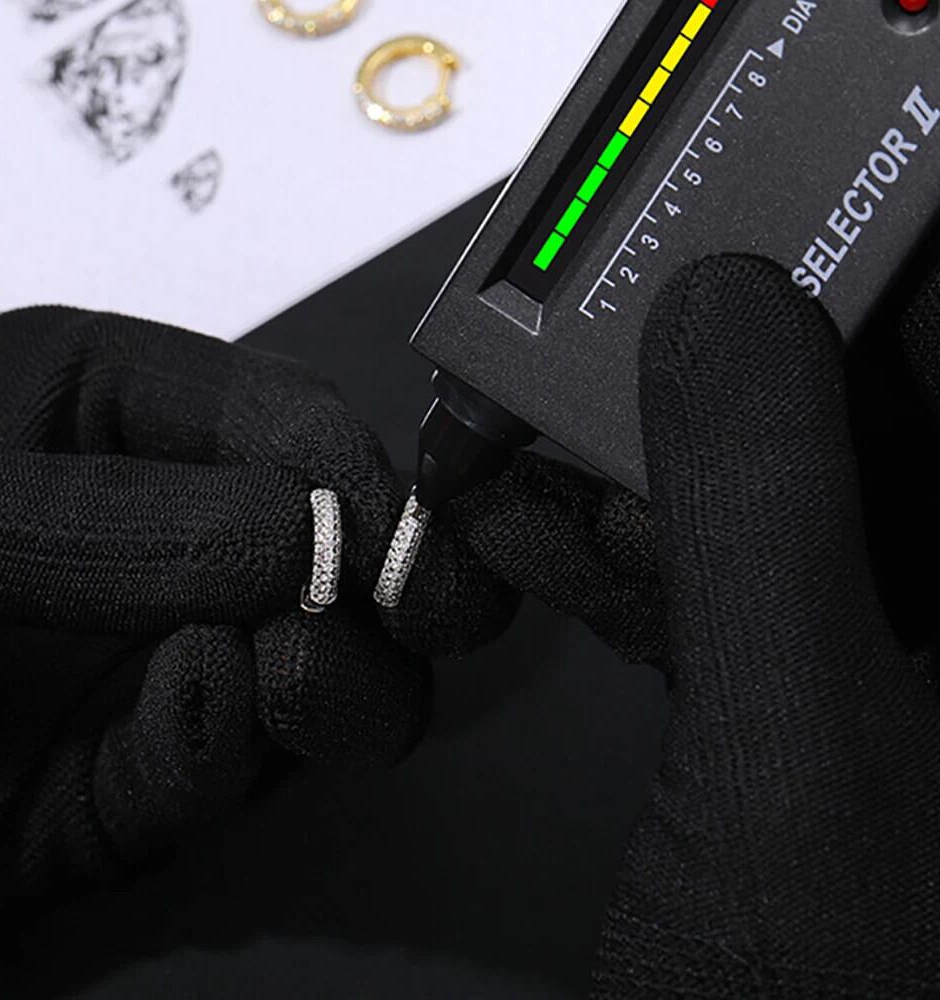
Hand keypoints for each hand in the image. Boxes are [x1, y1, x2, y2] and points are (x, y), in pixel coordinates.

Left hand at [0, 307, 514, 935]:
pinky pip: (224, 769)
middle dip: (387, 583)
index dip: (354, 473)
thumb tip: (300, 546)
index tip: (386, 542)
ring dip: (336, 681)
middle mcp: (165, 536)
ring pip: (323, 671)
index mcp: (115, 420)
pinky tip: (195, 731)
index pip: (291, 421)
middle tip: (395, 614)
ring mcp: (163, 655)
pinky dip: (225, 756)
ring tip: (293, 682)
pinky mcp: (139, 774)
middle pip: (342, 549)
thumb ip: (111, 523)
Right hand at [469, 255, 939, 995]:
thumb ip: (768, 511)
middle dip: (695, 378)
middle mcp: (937, 633)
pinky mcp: (768, 721)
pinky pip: (688, 599)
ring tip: (512, 421)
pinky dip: (597, 556)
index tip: (748, 226)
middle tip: (588, 322)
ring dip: (617, 466)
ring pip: (745, 516)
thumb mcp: (796, 740)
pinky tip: (515, 520)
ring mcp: (859, 680)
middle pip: (838, 438)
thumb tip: (722, 311)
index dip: (857, 286)